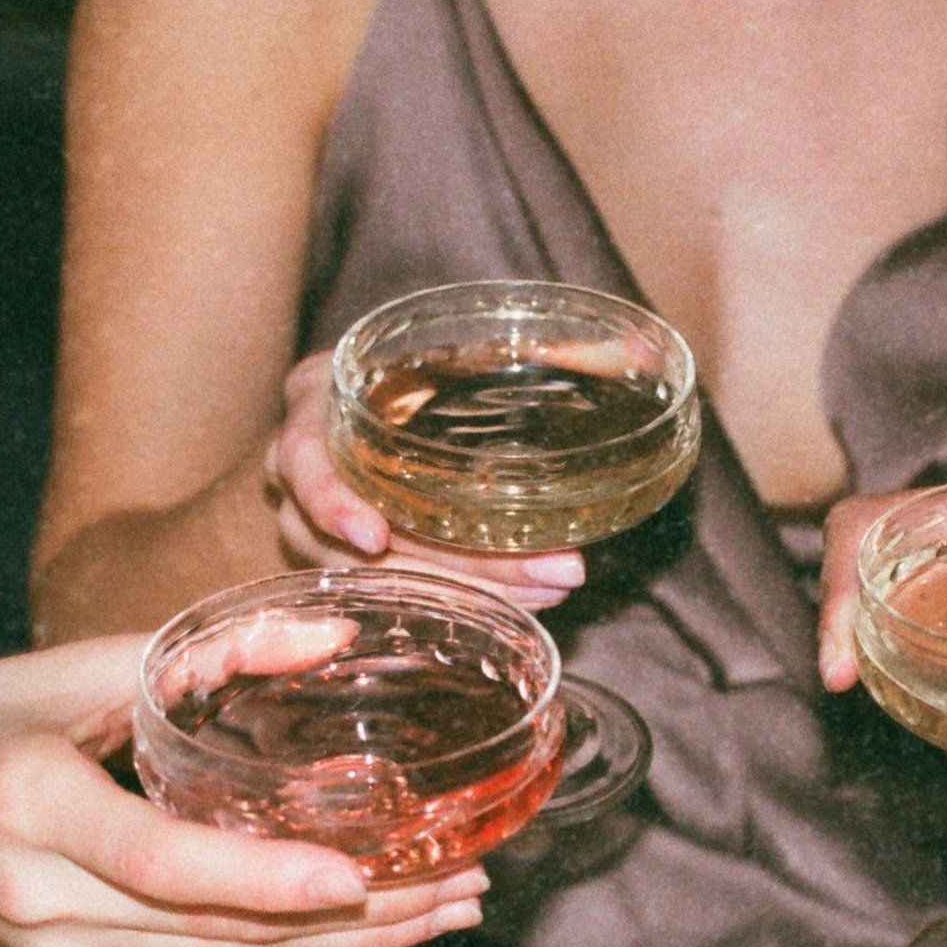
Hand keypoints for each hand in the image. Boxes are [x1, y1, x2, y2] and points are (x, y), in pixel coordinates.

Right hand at [0, 635, 486, 946]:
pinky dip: (297, 940)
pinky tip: (374, 920)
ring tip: (449, 905)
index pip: (159, 859)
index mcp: (29, 807)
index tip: (353, 876)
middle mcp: (51, 898)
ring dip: (349, 941)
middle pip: (220, 928)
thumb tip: (329, 636)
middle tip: (462, 885)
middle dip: (355, 917)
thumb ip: (195, 654)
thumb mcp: (63, 668)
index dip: (259, 877)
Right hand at [269, 351, 585, 609]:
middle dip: (457, 564)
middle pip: (358, 540)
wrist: (392, 405)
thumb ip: (554, 352)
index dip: (332, 501)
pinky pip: (401, 594)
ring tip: (550, 588)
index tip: (376, 536)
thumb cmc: (424, 370)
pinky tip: (525, 602)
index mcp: (317, 403)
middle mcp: (306, 472)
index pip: (300, 460)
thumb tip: (645, 344)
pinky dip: (465, 598)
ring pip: (382, 579)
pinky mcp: (357, 563)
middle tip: (550, 572)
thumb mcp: (464, 347)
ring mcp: (322, 527)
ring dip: (470, 590)